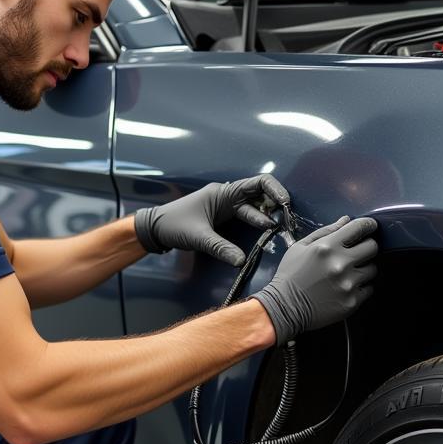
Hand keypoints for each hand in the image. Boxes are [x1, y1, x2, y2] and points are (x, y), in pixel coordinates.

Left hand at [134, 174, 289, 265]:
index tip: (286, 204)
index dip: (275, 190)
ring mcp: (226, 206)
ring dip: (266, 215)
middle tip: (287, 220)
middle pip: (260, 194)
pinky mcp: (224, 217)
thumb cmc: (174, 225)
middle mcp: (228, 196)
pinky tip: (265, 232)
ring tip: (278, 228)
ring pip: (254, 207)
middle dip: (275, 205)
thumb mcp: (198, 236)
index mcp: (223, 192)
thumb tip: (241, 260)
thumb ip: (221, 248)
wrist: (156, 228)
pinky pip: (246, 216)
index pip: (257, 183)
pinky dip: (257, 222)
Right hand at [250, 215, 377, 344]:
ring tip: (348, 273)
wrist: (284, 308)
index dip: (368, 225)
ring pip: (373, 269)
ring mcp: (347, 284)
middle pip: (372, 247)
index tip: (369, 227)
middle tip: (357, 252)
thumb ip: (326, 231)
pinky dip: (361, 287)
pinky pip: (369, 289)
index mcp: (327, 247)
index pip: (360, 227)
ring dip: (363, 268)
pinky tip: (345, 287)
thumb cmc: (290, 276)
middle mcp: (340, 264)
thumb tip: (346, 220)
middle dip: (367, 247)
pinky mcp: (352, 302)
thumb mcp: (300, 247)